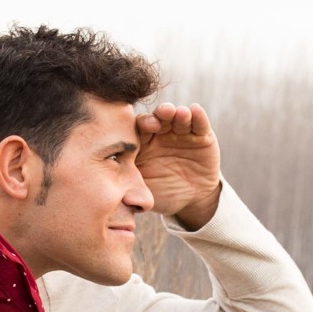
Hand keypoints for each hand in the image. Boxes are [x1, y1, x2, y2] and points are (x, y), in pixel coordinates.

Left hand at [135, 102, 221, 227]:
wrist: (191, 201)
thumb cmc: (161, 193)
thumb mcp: (144, 189)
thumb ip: (129, 181)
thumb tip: (110, 187)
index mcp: (143, 144)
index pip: (139, 129)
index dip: (142, 125)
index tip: (145, 126)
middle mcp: (161, 134)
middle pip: (158, 118)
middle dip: (160, 115)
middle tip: (162, 115)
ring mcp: (181, 133)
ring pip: (178, 118)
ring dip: (179, 113)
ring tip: (180, 113)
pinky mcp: (202, 136)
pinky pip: (199, 123)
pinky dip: (198, 116)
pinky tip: (195, 110)